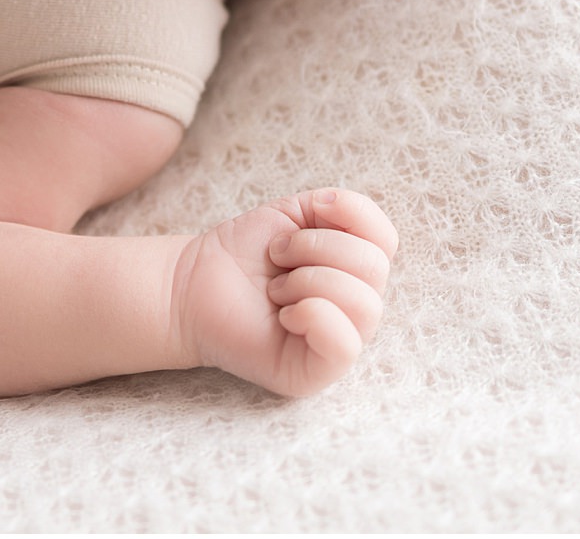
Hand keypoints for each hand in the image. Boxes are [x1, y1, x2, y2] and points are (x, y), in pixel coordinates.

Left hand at [171, 188, 397, 396]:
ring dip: (308, 281)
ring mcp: (340, 343)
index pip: (385, 240)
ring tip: (277, 290)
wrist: (193, 283)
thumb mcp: (294, 214)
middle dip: (316, 249)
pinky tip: (284, 316)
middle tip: (277, 260)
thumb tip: (340, 206)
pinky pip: (345, 345)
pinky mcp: (316, 373)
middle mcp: (356, 309)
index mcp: (357, 272)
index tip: (296, 225)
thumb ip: (337, 206)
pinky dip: (312, 316)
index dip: (345, 217)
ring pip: (365, 305)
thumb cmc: (245, 253)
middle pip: (374, 268)